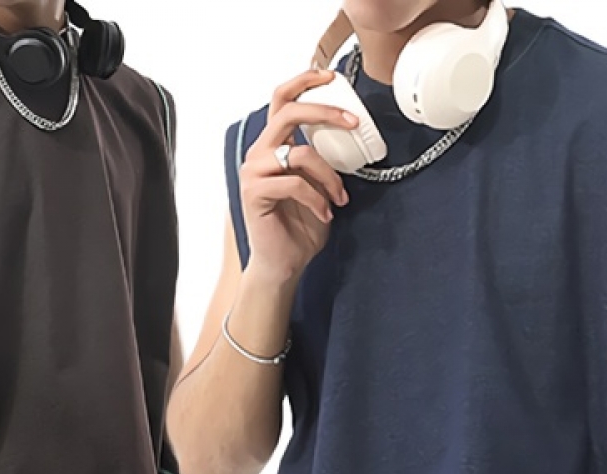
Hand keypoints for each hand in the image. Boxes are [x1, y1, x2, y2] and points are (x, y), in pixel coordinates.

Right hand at [240, 70, 356, 283]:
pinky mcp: (255, 193)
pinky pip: (295, 184)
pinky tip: (325, 213)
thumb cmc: (299, 227)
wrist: (283, 263)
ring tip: (339, 197)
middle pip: (289, 112)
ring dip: (329, 175)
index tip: (331, 77)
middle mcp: (260, 154)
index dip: (304, 82)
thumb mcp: (319, 185)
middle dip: (325, 112)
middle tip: (352, 122)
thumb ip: (323, 160)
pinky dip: (317, 199)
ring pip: (300, 153)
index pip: (282, 100)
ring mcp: (254, 172)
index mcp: (273, 147)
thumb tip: (348, 135)